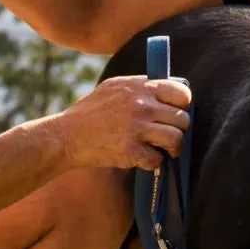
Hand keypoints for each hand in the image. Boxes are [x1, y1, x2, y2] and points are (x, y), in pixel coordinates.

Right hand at [56, 73, 193, 170]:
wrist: (66, 136)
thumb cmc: (90, 112)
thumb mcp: (114, 87)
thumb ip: (140, 86)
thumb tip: (169, 91)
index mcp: (140, 87)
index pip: (181, 93)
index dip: (183, 106)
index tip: (174, 114)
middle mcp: (141, 105)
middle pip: (182, 119)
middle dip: (179, 130)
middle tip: (169, 137)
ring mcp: (136, 128)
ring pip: (176, 139)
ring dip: (172, 148)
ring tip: (162, 150)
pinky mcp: (130, 150)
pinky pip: (157, 159)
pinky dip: (152, 162)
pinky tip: (142, 158)